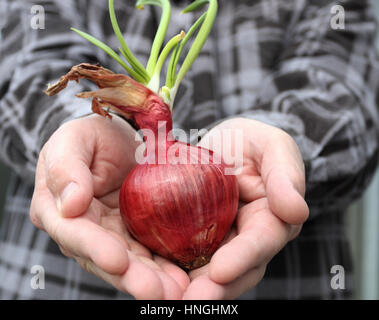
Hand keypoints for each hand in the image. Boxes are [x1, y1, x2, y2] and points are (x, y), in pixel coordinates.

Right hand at [30, 115, 188, 298]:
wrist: (119, 139)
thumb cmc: (92, 136)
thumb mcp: (74, 139)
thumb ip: (66, 167)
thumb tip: (70, 204)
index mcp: (57, 209)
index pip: (74, 233)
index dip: (95, 248)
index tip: (119, 261)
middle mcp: (81, 230)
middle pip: (104, 258)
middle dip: (130, 277)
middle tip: (157, 291)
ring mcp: (109, 235)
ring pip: (128, 263)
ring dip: (151, 280)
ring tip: (176, 291)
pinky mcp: (133, 235)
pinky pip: (148, 253)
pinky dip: (164, 266)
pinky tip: (183, 277)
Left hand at [182, 118, 308, 298]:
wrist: (223, 145)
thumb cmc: (251, 142)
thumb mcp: (272, 147)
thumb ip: (285, 176)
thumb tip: (296, 211)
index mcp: (272, 220)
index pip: (261, 241)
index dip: (244, 257)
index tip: (220, 271)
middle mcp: (248, 239)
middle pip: (236, 270)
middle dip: (215, 288)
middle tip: (190, 302)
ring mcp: (221, 242)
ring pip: (208, 272)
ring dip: (190, 288)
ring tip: (166, 300)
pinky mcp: (195, 238)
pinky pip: (183, 256)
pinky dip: (170, 270)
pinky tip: (151, 277)